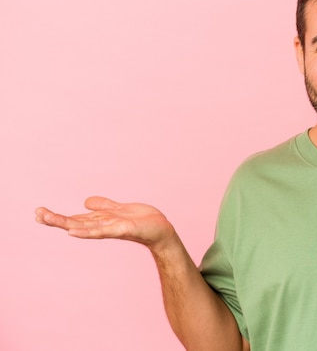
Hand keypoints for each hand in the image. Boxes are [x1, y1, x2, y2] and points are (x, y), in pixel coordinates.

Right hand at [35, 196, 175, 250]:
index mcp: (100, 221)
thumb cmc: (142, 222)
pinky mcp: (122, 229)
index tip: (38, 212)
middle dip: (55, 219)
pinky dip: (86, 231)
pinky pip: (101, 231)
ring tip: (48, 219)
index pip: (74, 219)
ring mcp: (110, 229)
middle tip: (37, 213)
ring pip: (83, 227)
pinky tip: (73, 231)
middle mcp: (102, 226)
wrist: (161, 230)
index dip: (57, 216)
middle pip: (74, 223)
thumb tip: (85, 202)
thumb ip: (104, 206)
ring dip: (65, 223)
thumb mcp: (119, 210)